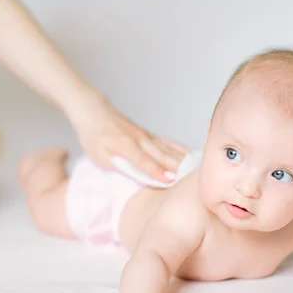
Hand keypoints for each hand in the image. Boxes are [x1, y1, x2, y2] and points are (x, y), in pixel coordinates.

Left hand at [67, 93, 187, 182]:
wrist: (94, 112)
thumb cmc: (94, 136)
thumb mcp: (99, 156)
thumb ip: (118, 166)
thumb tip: (138, 177)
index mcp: (124, 145)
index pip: (143, 160)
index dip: (157, 171)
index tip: (170, 180)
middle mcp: (139, 139)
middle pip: (162, 155)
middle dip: (178, 167)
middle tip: (193, 180)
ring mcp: (147, 136)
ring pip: (168, 149)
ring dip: (183, 160)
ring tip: (199, 170)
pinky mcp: (150, 135)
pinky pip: (169, 143)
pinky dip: (181, 150)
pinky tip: (193, 156)